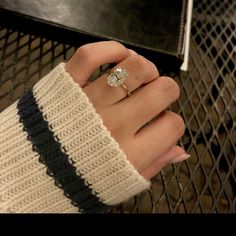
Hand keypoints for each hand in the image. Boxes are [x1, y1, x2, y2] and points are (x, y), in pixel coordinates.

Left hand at [65, 41, 187, 179]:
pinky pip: (93, 54)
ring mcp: (90, 102)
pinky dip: (111, 49)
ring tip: (139, 76)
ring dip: (145, 68)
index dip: (172, 123)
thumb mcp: (120, 184)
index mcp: (129, 154)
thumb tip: (181, 153)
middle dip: (166, 91)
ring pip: (135, 67)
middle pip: (164, 90)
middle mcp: (114, 125)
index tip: (160, 123)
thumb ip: (153, 166)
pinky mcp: (68, 85)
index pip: (173, 125)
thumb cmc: (78, 179)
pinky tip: (119, 57)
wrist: (34, 172)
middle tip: (153, 96)